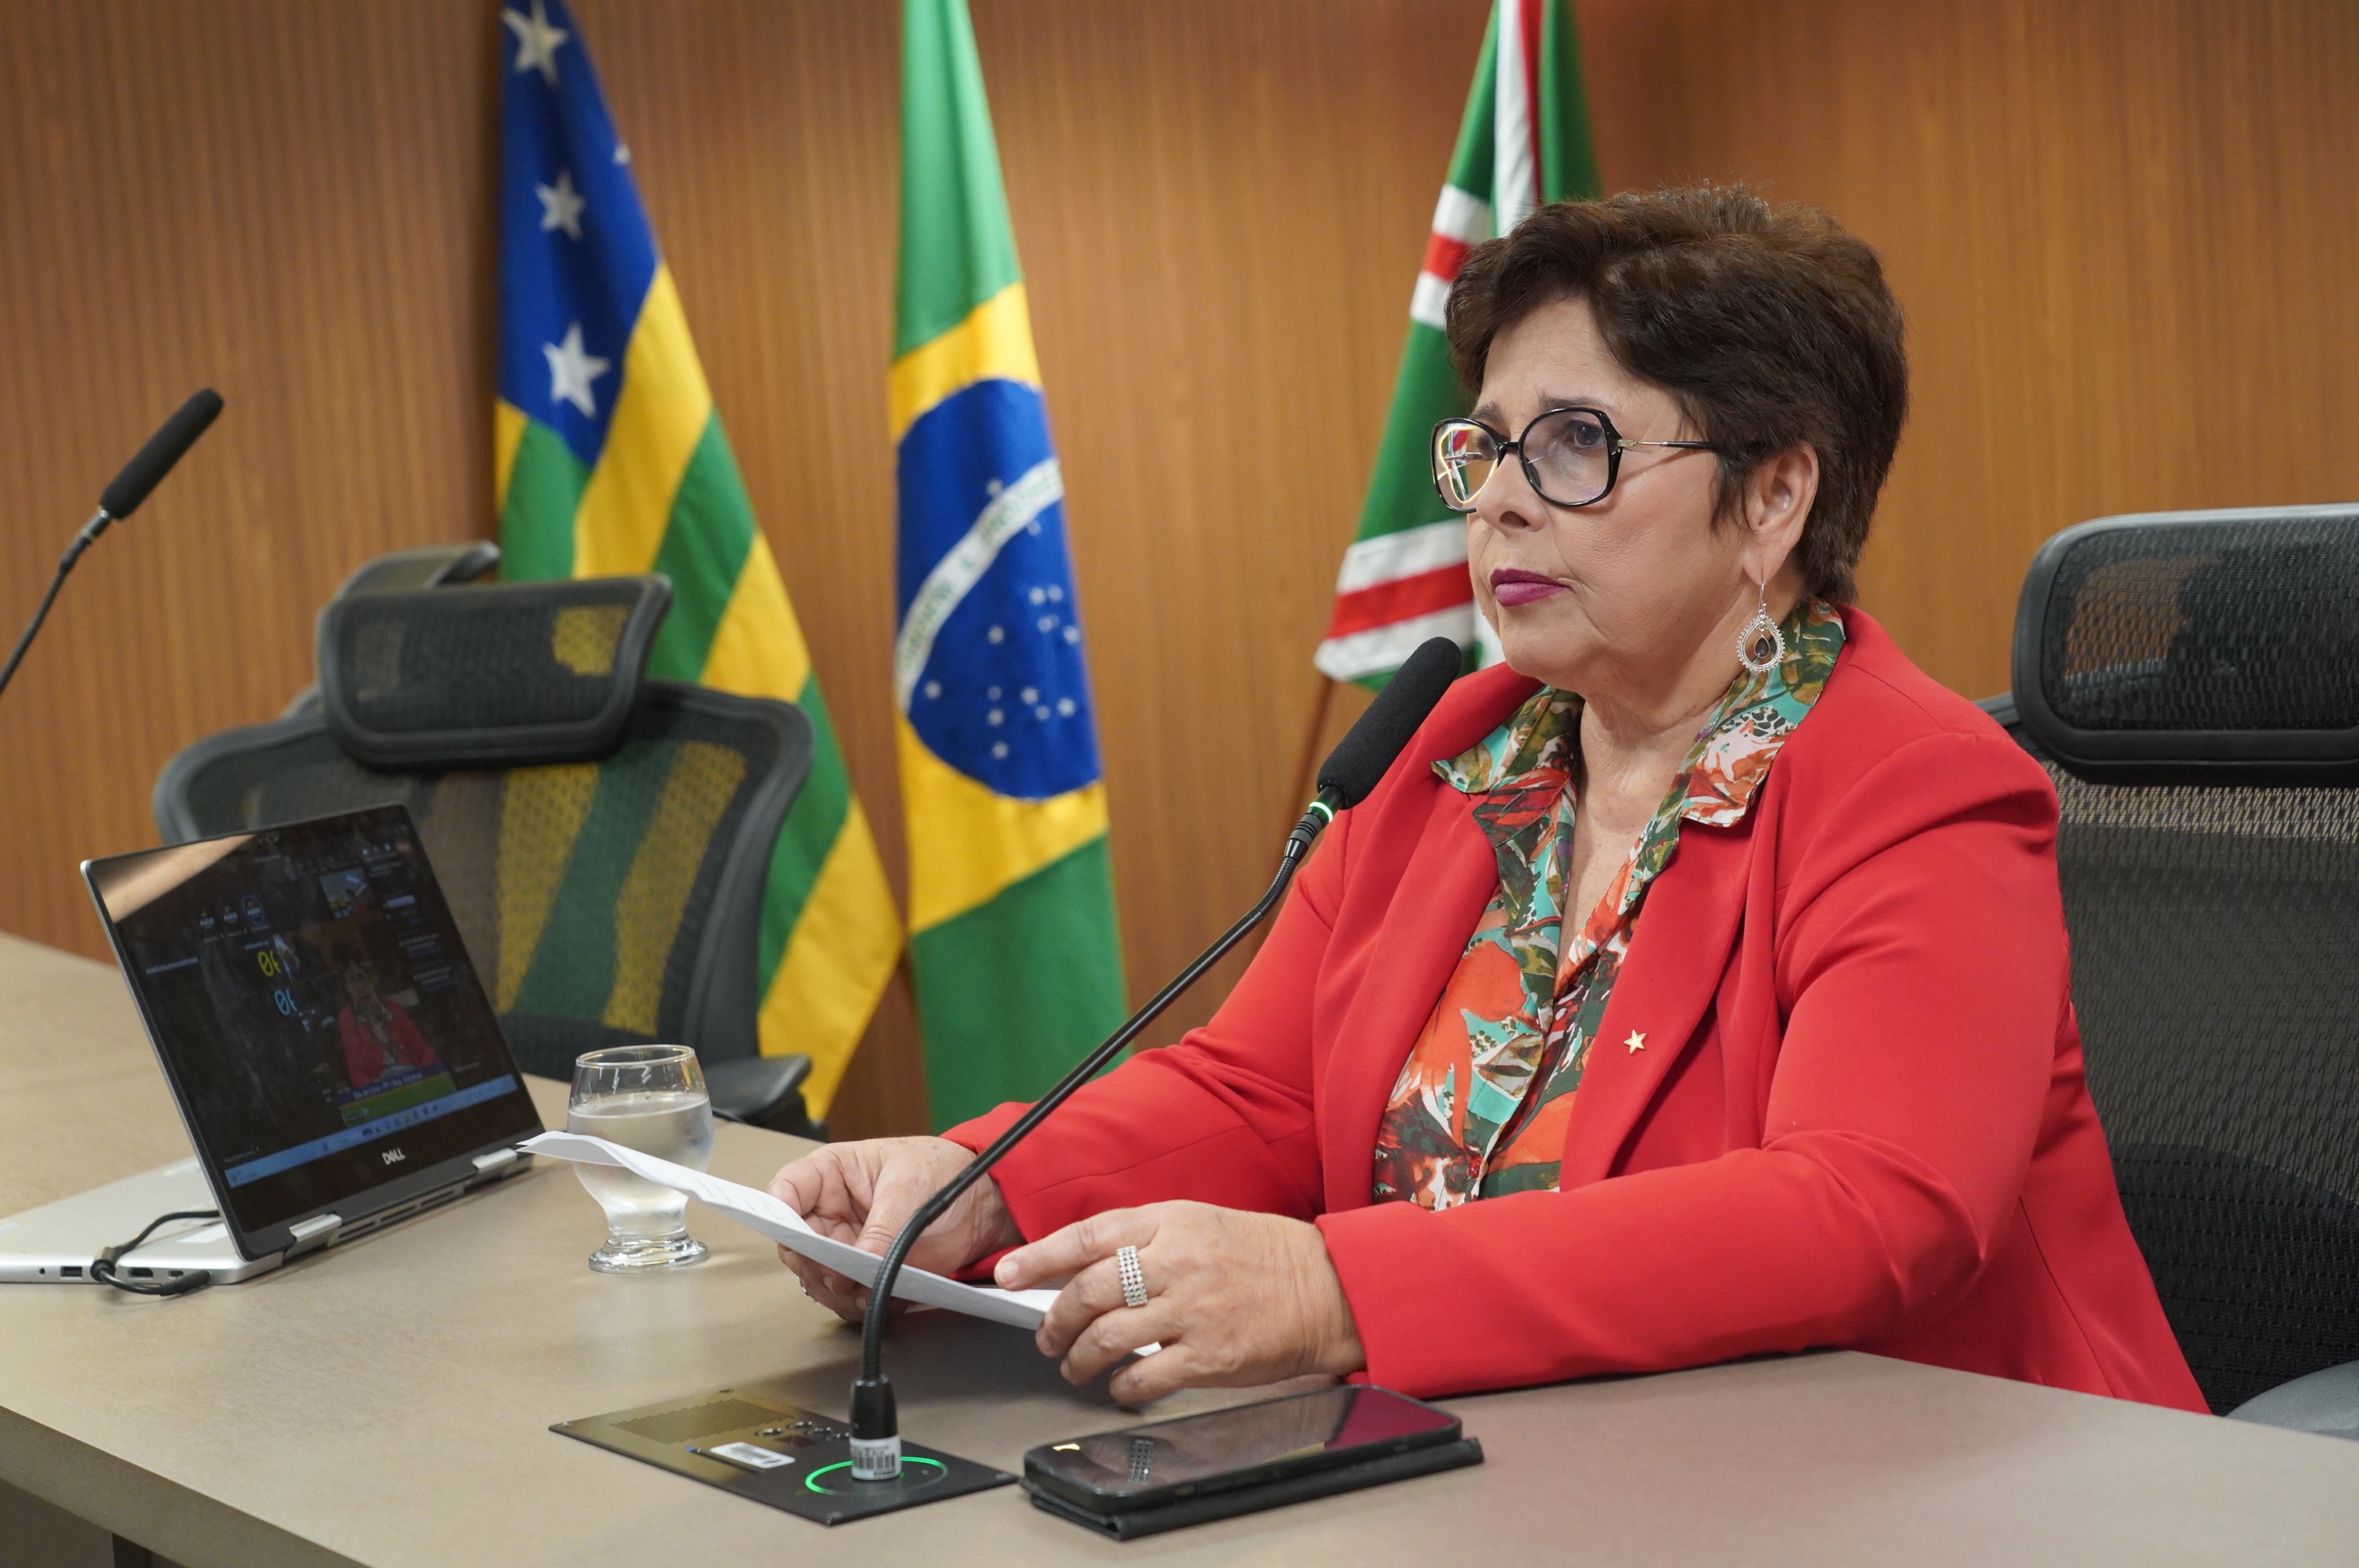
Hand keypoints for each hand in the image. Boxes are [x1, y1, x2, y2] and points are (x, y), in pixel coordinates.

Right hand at [767, 1137, 1020, 1321]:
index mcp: (832, 1175)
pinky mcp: (868, 1274)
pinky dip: (863, 1304)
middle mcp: (831, 1213)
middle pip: (797, 1246)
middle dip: (816, 1264)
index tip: (792, 1234)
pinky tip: (883, 1297)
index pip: (786, 1191)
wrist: (983, 1203)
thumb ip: (882, 1227)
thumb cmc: (943, 1173)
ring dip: (839, 1290)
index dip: (779, 1213)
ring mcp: (848, 1247)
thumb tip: (862, 1262)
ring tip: (867, 1289)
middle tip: (840, 1272)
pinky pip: (849, 1299)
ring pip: (819, 1279)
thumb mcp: (910, 1188)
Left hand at [993, 1201, 1366, 1403]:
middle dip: (1054, 1320)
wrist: (1328, 1288)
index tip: (1007, 1274)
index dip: (1039, 1257)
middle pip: (1088, 1290)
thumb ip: (1145, 1240)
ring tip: (1074, 1366)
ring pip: (1107, 1336)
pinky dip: (1120, 1387)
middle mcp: (1177, 1261)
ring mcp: (1193, 1310)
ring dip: (1079, 1358)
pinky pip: (1144, 1376)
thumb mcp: (1201, 1224)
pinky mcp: (1210, 1356)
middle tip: (1047, 1336)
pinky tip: (1119, 1387)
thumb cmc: (1263, 1256)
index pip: (1088, 1236)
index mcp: (1172, 1221)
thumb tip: (1084, 1267)